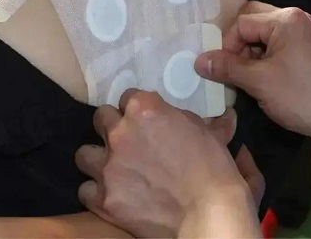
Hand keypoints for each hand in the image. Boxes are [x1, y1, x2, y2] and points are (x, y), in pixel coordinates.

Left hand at [75, 90, 257, 237]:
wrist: (209, 213)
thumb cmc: (214, 170)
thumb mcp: (213, 136)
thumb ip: (208, 123)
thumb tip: (226, 117)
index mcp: (145, 109)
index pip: (128, 97)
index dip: (137, 109)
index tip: (146, 121)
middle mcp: (120, 132)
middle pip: (101, 118)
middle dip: (111, 128)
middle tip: (127, 142)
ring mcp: (108, 166)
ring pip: (85, 154)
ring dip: (97, 160)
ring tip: (112, 169)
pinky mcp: (103, 197)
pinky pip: (85, 190)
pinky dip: (96, 192)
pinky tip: (112, 194)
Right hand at [195, 2, 310, 140]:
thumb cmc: (300, 97)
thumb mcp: (258, 82)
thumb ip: (227, 68)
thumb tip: (199, 61)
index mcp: (284, 19)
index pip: (241, 23)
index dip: (227, 47)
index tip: (224, 71)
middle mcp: (294, 18)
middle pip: (251, 21)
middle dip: (236, 45)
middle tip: (232, 69)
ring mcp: (302, 32)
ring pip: (261, 34)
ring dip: (248, 53)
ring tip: (245, 77)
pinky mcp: (305, 48)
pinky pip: (274, 44)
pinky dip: (262, 58)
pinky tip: (258, 78)